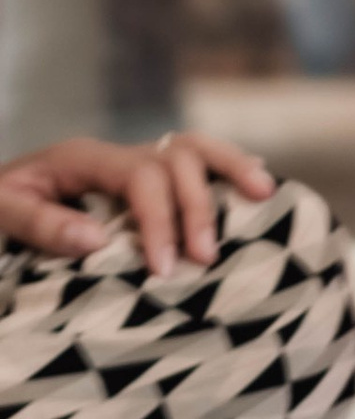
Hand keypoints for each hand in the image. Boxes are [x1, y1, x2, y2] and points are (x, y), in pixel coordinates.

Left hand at [0, 132, 276, 275]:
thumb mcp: (0, 212)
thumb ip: (41, 223)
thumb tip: (98, 239)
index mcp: (83, 157)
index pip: (140, 176)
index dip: (160, 219)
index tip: (164, 270)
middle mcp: (117, 154)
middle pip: (178, 158)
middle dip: (198, 207)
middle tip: (205, 259)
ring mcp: (136, 164)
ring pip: (196, 148)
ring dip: (233, 169)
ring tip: (264, 194)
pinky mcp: (147, 182)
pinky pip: (197, 166)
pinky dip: (228, 173)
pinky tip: (256, 190)